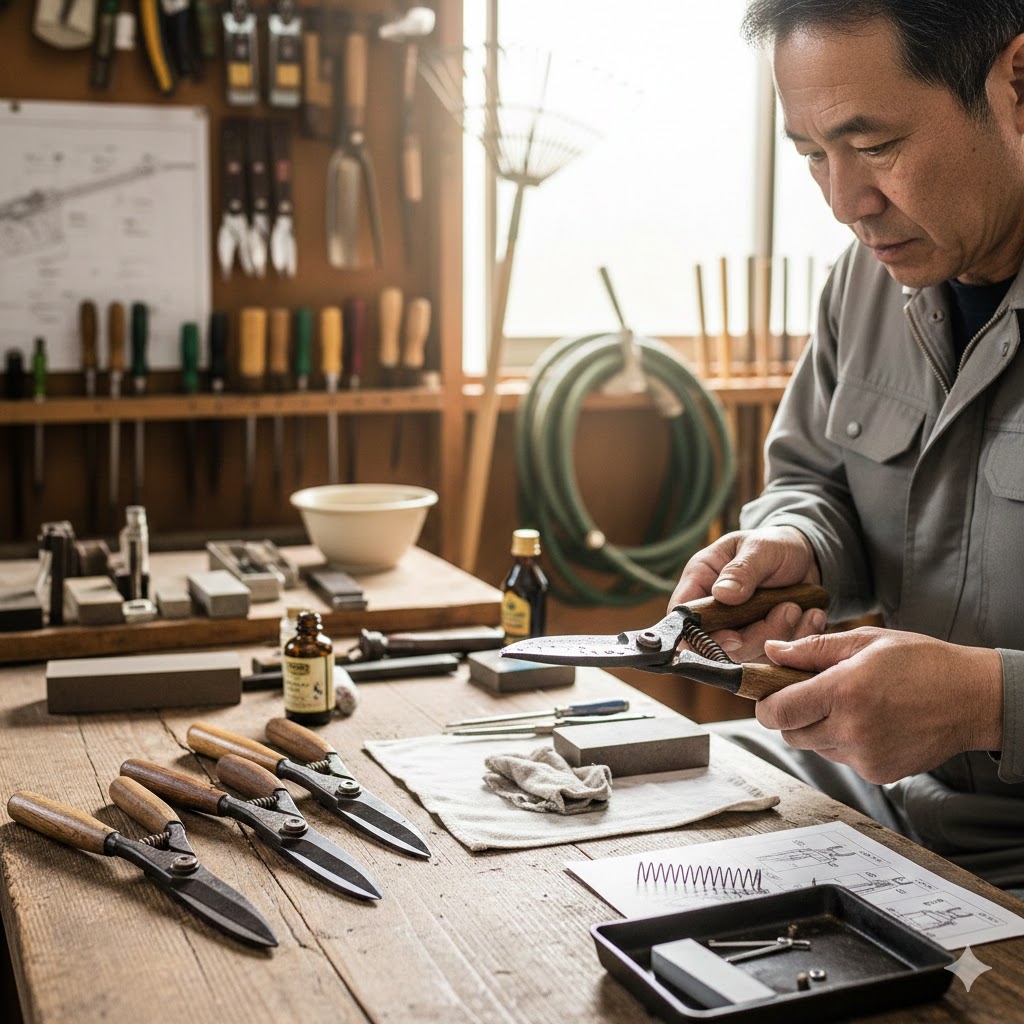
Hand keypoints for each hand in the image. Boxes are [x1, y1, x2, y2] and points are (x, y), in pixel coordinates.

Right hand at [670, 527, 825, 661]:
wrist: (809, 556)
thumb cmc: (776, 544)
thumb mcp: (760, 548)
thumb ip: (742, 570)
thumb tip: (722, 595)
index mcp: (701, 581)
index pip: (683, 615)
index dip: (697, 635)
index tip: (732, 637)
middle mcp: (713, 609)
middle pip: (717, 643)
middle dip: (755, 635)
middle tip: (786, 610)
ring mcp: (737, 630)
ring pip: (748, 654)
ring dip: (779, 634)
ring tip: (797, 607)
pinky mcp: (761, 643)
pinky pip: (774, 656)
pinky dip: (796, 639)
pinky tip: (810, 616)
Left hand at [757, 627, 1003, 782]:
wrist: (972, 698)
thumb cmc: (921, 662)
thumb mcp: (865, 641)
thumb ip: (812, 649)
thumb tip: (772, 651)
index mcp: (843, 692)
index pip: (776, 712)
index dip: (765, 702)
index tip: (770, 691)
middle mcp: (851, 730)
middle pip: (789, 733)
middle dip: (791, 714)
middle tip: (811, 693)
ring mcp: (865, 756)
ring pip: (815, 746)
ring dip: (819, 728)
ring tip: (850, 704)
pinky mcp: (879, 773)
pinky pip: (842, 759)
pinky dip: (844, 742)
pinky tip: (870, 722)